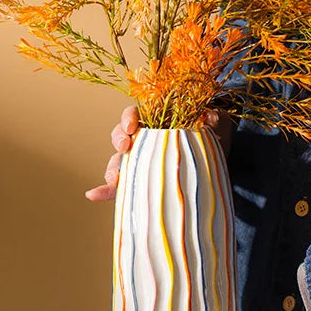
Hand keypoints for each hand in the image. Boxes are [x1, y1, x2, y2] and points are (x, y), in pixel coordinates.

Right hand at [84, 105, 234, 201]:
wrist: (217, 159)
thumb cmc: (212, 136)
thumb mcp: (215, 124)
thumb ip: (212, 118)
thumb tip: (211, 117)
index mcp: (156, 121)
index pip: (134, 114)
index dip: (129, 117)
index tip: (133, 126)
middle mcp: (144, 139)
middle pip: (121, 136)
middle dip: (118, 140)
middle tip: (125, 147)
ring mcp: (141, 161)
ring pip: (118, 161)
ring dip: (112, 168)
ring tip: (113, 179)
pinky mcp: (142, 181)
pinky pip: (121, 187)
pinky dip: (106, 191)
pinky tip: (94, 195)